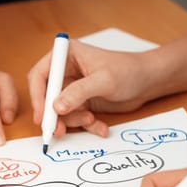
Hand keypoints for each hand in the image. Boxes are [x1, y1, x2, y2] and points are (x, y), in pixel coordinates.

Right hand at [28, 40, 156, 137]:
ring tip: (91, 119)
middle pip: (47, 97)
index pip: (40, 75)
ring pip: (61, 112)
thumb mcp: (104, 80)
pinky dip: (87, 126)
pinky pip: (76, 118)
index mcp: (67, 56)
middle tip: (58, 130)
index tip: (42, 115)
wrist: (149, 82)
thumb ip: (79, 92)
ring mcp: (73, 89)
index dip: (38, 96)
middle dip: (53, 115)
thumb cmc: (129, 71)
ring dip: (74, 120)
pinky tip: (101, 127)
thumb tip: (56, 107)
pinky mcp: (82, 103)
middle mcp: (66, 72)